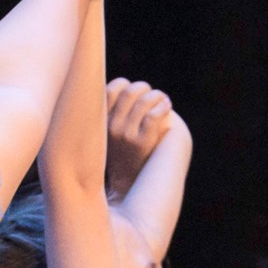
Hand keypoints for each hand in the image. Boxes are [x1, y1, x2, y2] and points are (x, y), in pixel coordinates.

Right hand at [105, 77, 174, 195]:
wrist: (129, 182)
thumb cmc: (121, 151)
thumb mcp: (106, 131)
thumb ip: (111, 111)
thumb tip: (128, 87)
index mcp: (100, 121)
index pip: (113, 88)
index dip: (126, 85)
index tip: (133, 93)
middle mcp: (110, 127)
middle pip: (131, 92)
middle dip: (145, 89)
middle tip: (151, 95)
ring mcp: (125, 135)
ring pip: (144, 101)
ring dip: (157, 96)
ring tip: (162, 100)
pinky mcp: (142, 143)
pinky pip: (153, 115)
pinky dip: (162, 106)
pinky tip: (167, 106)